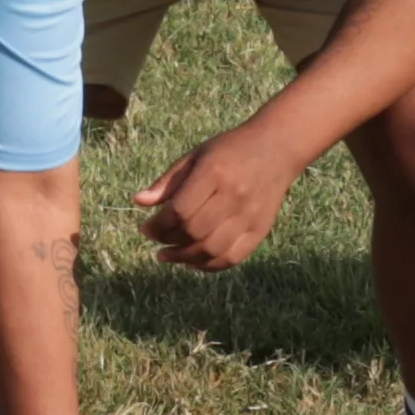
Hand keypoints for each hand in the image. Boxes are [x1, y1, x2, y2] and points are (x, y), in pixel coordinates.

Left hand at [134, 129, 297, 273]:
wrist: (277, 149)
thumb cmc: (230, 150)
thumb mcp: (196, 156)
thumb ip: (168, 182)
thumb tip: (137, 201)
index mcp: (214, 173)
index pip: (179, 210)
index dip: (158, 225)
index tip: (145, 228)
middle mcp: (233, 196)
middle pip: (194, 232)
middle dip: (168, 241)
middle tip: (157, 240)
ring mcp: (249, 216)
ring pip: (212, 250)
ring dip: (185, 258)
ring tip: (168, 256)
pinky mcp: (260, 230)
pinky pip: (232, 258)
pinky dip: (209, 265)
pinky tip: (193, 261)